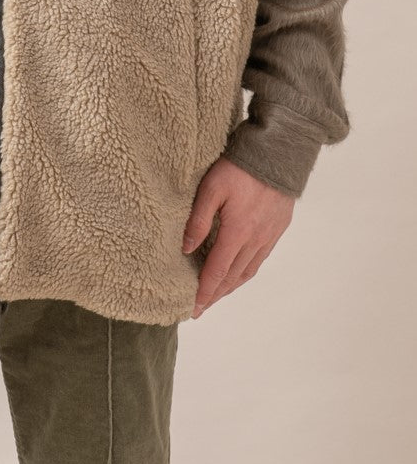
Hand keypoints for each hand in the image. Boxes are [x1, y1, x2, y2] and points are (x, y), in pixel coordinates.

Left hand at [182, 155, 295, 318]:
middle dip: (215, 294)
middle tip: (201, 308)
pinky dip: (246, 272)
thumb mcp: (211, 188)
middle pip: (233, 276)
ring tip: (217, 295)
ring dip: (231, 286)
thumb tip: (185, 249)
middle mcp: (255, 240)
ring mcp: (269, 236)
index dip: (205, 291)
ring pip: (248, 270)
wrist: (278, 154)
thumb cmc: (240, 168)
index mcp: (237, 232)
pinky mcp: (278, 229)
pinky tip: (239, 273)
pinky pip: (260, 259)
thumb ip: (198, 219)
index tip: (194, 309)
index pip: (217, 271)